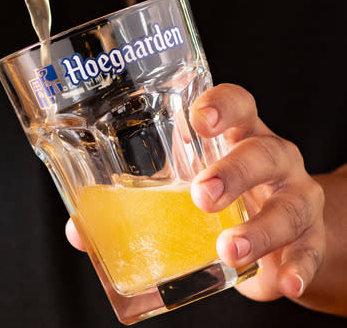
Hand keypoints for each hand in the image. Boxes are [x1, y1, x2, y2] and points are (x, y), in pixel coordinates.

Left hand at [65, 83, 326, 302]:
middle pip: (263, 152)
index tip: (198, 118)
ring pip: (289, 205)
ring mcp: (294, 196)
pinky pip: (307, 251)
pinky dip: (295, 268)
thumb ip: (132, 204)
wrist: (281, 229)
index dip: (220, 105)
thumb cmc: (220, 194)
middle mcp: (271, 158)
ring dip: (259, 229)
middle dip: (234, 172)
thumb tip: (78, 231)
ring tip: (229, 250)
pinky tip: (282, 282)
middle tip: (201, 195)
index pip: (237, 104)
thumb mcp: (179, 190)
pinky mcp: (308, 238)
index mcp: (235, 135)